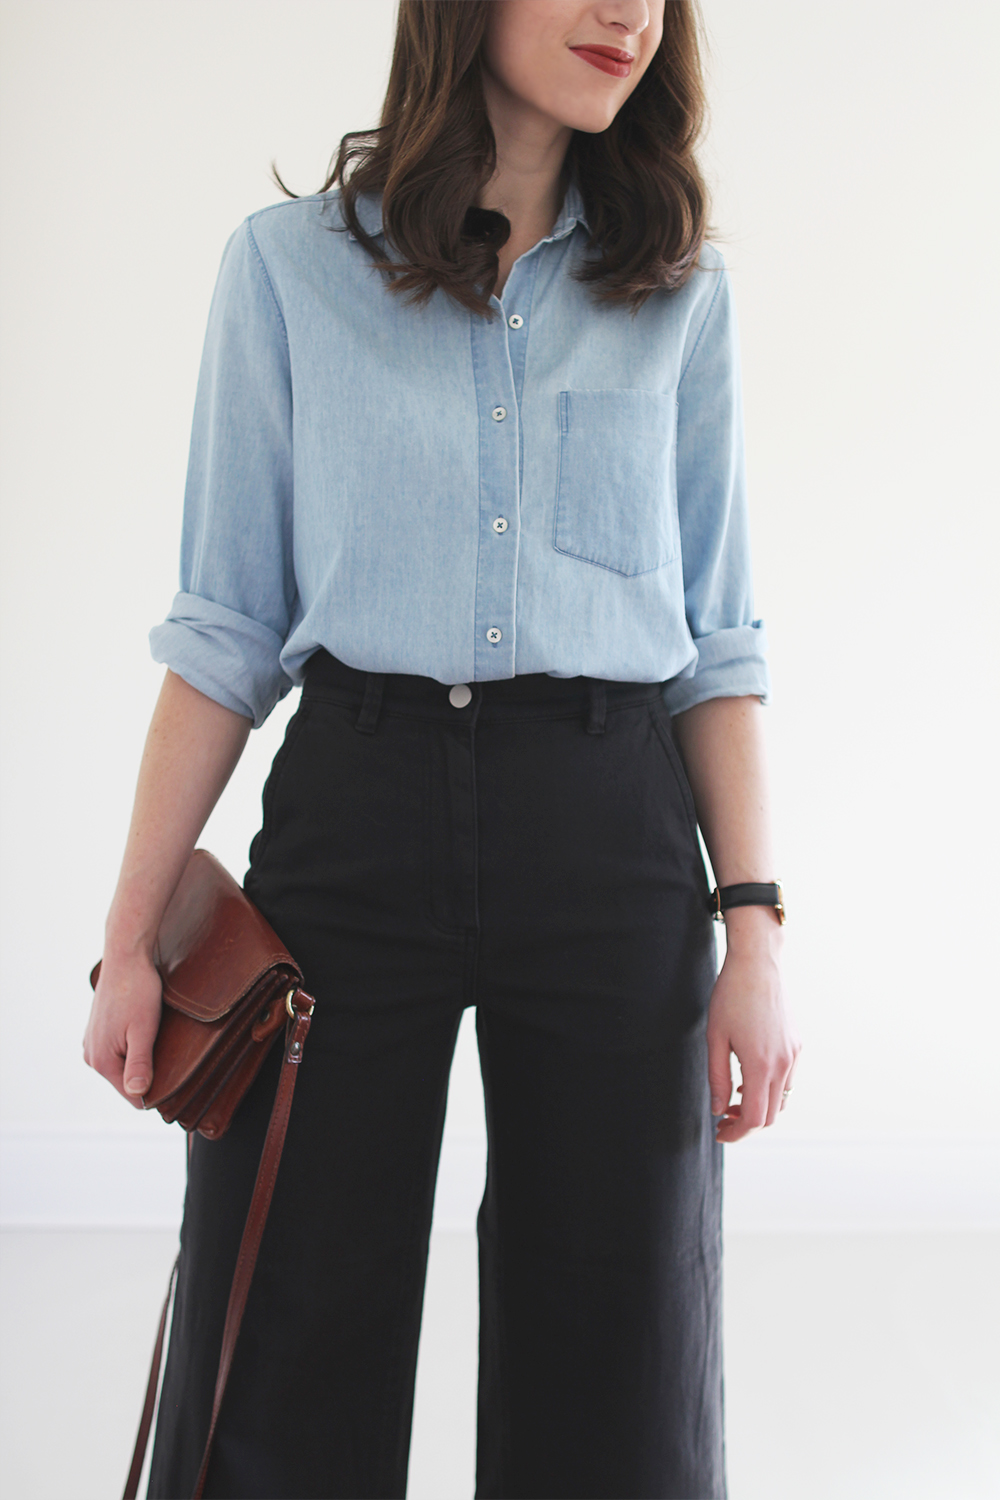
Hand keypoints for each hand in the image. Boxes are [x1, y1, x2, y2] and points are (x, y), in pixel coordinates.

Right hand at [82, 948, 162, 1106]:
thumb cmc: (137, 991)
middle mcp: (91, 1056)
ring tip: (155, 1037)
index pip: (132, 1096)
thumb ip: (139, 1064)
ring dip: (140, 1058)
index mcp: (101, 1061)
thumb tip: (137, 1094)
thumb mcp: (143, 1030)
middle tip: (167, 1050)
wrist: (126, 957)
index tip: (174, 1078)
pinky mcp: (98, 1031)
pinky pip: (118, 1051)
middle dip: (148, 1073)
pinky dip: (132, 1046)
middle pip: (126, 1082)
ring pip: (122, 1065)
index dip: (154, 1091)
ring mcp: (92, 1043)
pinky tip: (144, 1030)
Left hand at [706, 917, 800, 1144]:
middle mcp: (783, 1065)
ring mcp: (794, 1055)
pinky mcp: (798, 1045)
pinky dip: (771, 1089)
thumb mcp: (715, 1038)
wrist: (757, 964)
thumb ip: (716, 1078)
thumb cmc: (731, 996)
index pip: (754, 1119)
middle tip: (723, 1117)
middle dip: (746, 1123)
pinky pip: (788, 1079)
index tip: (720, 1132)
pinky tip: (750, 1075)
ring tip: (734, 1097)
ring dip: (760, 1107)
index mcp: (760, 1066)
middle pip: (770, 1115)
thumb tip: (717, 1109)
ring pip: (782, 1100)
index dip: (736, 1133)